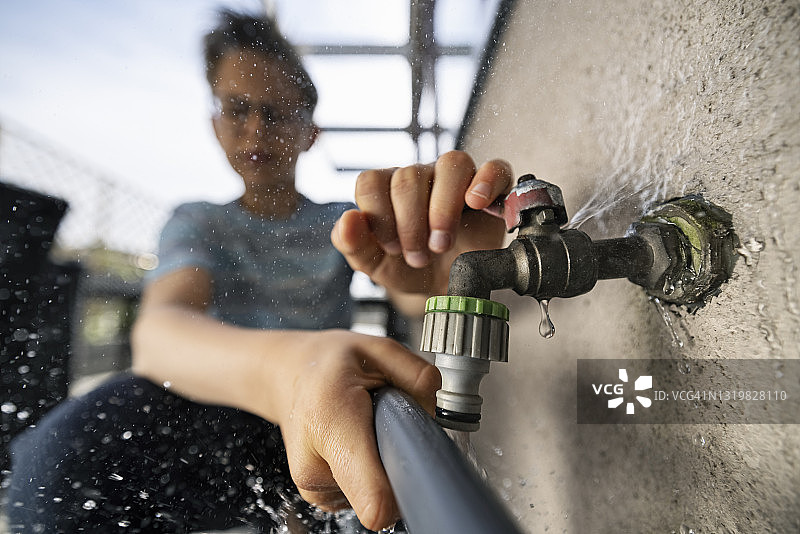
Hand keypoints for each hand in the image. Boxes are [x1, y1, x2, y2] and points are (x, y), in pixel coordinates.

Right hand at [266, 329, 439, 530]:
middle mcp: (316, 468)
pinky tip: (357, 441)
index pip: (373, 498)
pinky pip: (364, 494)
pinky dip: (369, 470)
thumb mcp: (378, 348)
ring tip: (364, 427)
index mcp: (331, 425)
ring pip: (377, 495)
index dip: (405, 493)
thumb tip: (433, 414)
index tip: (414, 471)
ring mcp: (315, 488)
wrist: (288, 374)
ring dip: (383, 463)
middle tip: (385, 425)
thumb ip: (416, 376)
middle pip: (384, 498)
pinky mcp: (321, 497)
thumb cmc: (329, 362)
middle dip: (398, 463)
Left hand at [332, 150, 512, 294]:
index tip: (392, 248)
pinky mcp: (492, 188)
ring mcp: (457, 179)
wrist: (450, 291)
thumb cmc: (412, 270)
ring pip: (451, 164)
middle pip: (408, 177)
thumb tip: (347, 220)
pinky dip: (486, 182)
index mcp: (387, 189)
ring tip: (442, 243)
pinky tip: (477, 204)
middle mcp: (421, 177)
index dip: (379, 217)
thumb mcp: (376, 266)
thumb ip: (353, 245)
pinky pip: (495, 168)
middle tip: (418, 257)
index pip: (371, 181)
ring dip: (443, 210)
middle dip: (410, 225)